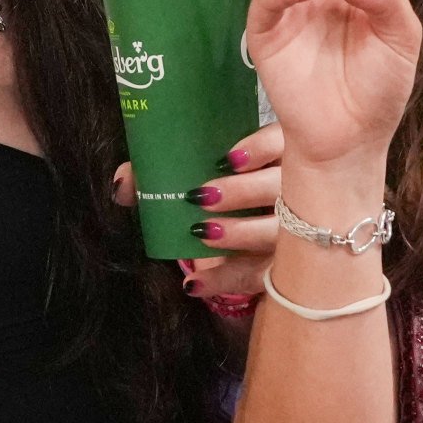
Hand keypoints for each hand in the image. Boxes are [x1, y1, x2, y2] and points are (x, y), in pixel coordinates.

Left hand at [114, 124, 284, 311]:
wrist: (246, 237)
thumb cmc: (222, 193)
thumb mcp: (197, 175)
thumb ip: (159, 172)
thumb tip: (122, 184)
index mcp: (280, 152)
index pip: (282, 139)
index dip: (260, 146)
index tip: (228, 158)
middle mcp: (299, 189)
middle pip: (282, 185)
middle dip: (243, 190)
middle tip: (203, 197)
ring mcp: (298, 230)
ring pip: (279, 232)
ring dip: (240, 233)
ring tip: (202, 234)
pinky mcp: (286, 267)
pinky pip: (260, 275)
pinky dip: (225, 280)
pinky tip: (195, 283)